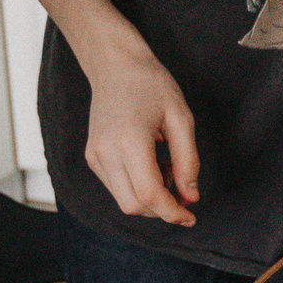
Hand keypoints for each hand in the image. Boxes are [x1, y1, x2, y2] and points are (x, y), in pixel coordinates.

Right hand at [82, 48, 200, 225]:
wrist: (116, 66)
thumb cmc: (151, 85)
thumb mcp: (181, 118)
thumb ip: (188, 160)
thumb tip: (190, 196)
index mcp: (130, 141)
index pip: (150, 195)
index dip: (173, 212)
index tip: (190, 216)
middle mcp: (105, 152)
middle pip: (134, 205)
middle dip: (162, 209)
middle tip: (184, 190)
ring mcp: (95, 155)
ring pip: (124, 200)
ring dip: (150, 198)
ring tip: (167, 168)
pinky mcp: (92, 156)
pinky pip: (116, 187)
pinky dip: (137, 187)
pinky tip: (151, 165)